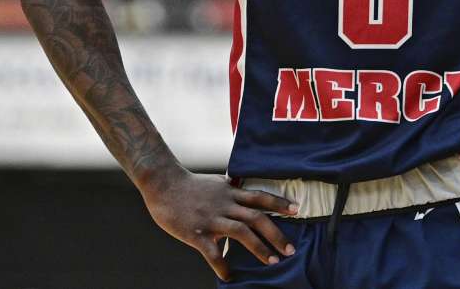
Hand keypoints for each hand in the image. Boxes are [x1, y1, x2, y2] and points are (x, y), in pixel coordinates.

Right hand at [141, 168, 298, 280]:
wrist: (163, 183)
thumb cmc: (190, 185)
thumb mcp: (217, 184)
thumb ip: (232, 192)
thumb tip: (246, 194)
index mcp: (231, 193)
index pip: (260, 197)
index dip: (279, 203)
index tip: (296, 210)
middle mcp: (225, 205)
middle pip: (257, 218)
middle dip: (276, 234)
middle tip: (290, 250)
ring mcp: (212, 219)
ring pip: (241, 233)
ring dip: (259, 248)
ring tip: (272, 262)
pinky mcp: (196, 232)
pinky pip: (212, 252)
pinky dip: (222, 265)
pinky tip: (229, 276)